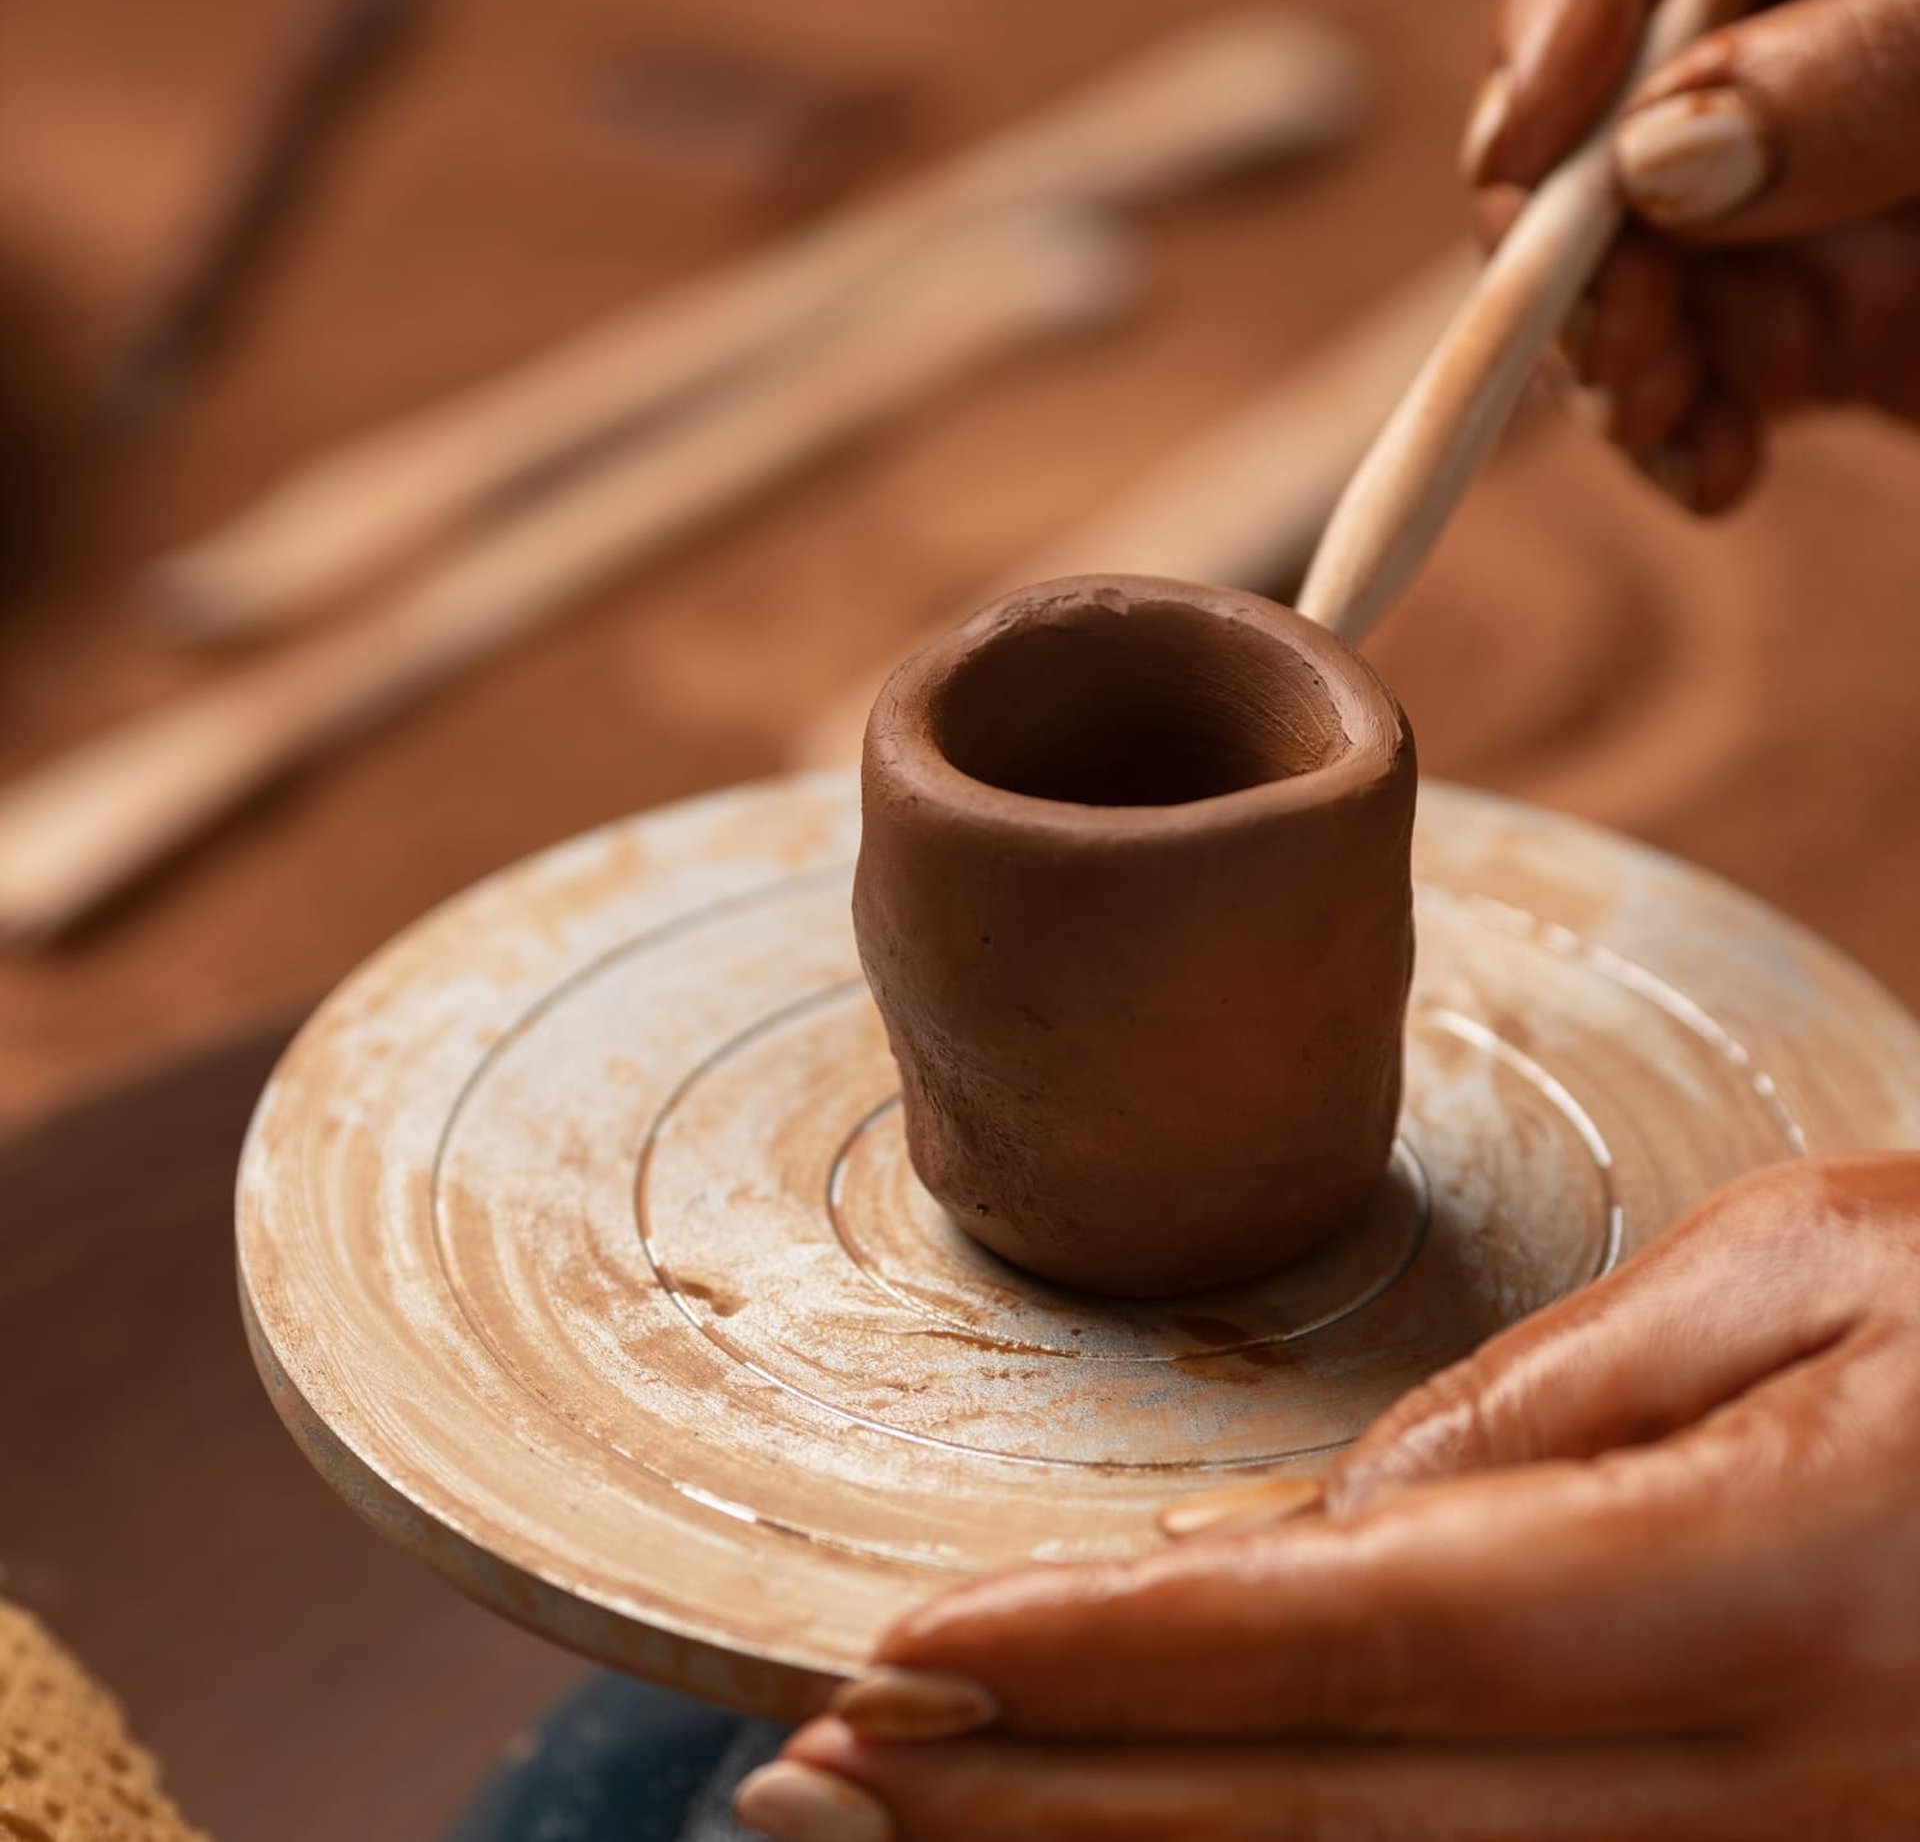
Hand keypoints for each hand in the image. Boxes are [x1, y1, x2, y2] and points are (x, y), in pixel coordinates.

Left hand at [737, 1154, 1919, 1838]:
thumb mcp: (1807, 1267)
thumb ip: (1544, 1410)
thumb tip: (1320, 1540)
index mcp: (1774, 1592)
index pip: (1358, 1642)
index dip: (1109, 1662)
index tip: (898, 1659)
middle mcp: (1772, 1802)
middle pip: (1330, 1822)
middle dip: (1042, 1811)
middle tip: (806, 1788)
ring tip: (906, 1833)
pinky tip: (1147, 1837)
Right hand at [1463, 0, 1919, 512]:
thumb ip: (1891, 57)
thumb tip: (1669, 158)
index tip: (1536, 145)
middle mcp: (1791, 1)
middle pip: (1589, 88)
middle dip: (1572, 226)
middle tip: (1609, 336)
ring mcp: (1795, 158)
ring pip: (1615, 249)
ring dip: (1611, 348)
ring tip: (1663, 418)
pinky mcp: (1821, 295)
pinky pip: (1701, 355)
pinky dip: (1681, 424)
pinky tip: (1710, 467)